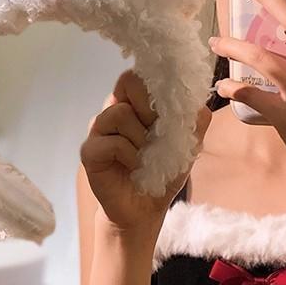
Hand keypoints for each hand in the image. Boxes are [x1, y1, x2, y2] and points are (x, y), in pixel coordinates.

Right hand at [80, 69, 210, 235]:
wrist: (145, 209)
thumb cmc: (163, 171)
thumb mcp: (189, 143)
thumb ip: (195, 118)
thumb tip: (196, 97)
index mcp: (135, 103)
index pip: (140, 75)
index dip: (156, 89)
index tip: (168, 115)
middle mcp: (114, 109)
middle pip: (126, 82)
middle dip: (149, 108)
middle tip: (157, 132)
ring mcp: (98, 129)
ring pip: (120, 112)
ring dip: (142, 139)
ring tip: (145, 157)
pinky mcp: (89, 150)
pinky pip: (113, 142)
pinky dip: (131, 156)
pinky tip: (134, 168)